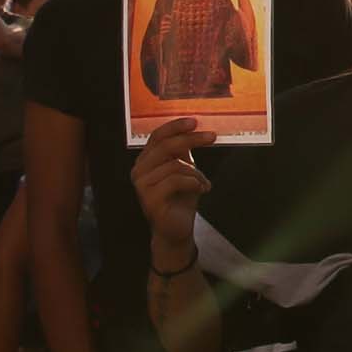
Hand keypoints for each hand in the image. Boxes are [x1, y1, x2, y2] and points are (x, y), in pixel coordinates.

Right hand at [132, 119, 210, 254]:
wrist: (177, 230)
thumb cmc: (181, 198)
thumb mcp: (184, 169)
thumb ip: (183, 151)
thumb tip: (193, 128)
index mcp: (146, 160)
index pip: (157, 136)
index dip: (175, 126)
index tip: (195, 121)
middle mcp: (139, 170)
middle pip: (166, 146)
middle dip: (191, 139)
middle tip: (212, 137)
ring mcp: (141, 185)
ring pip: (175, 165)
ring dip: (197, 173)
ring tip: (204, 184)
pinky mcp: (149, 199)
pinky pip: (176, 181)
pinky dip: (194, 183)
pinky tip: (201, 190)